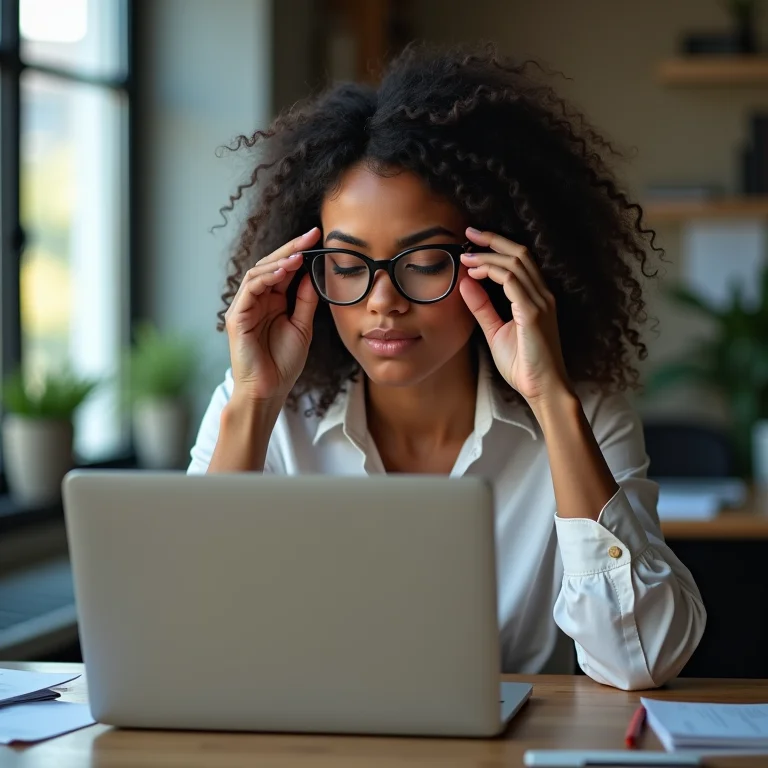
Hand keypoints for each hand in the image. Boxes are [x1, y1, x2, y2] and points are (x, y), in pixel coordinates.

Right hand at [224, 227, 320, 403]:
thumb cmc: (283, 364)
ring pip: (258, 273)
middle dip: (290, 249)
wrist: (270, 390)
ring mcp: (244, 308)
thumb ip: (304, 300)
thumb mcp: (302, 326)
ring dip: (279, 261)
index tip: (317, 237)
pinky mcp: (236, 317)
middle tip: (310, 236)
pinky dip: (266, 277)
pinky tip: (283, 271)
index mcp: (272, 302)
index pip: (283, 270)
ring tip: (299, 255)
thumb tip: (310, 274)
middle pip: (270, 265)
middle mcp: (256, 301)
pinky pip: (250, 289)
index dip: (298, 252)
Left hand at [458, 227, 569, 403]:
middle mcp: (542, 295)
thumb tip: (465, 284)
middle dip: (493, 240)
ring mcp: (540, 303)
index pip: (519, 261)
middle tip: (468, 233)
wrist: (542, 389)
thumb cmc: (523, 365)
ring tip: (466, 255)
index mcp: (536, 298)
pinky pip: (513, 282)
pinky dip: (493, 271)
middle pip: (520, 253)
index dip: (496, 247)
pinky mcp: (533, 313)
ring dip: (488, 256)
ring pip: (516, 263)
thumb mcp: (495, 332)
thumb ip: (482, 308)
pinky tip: (476, 273)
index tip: (472, 243)